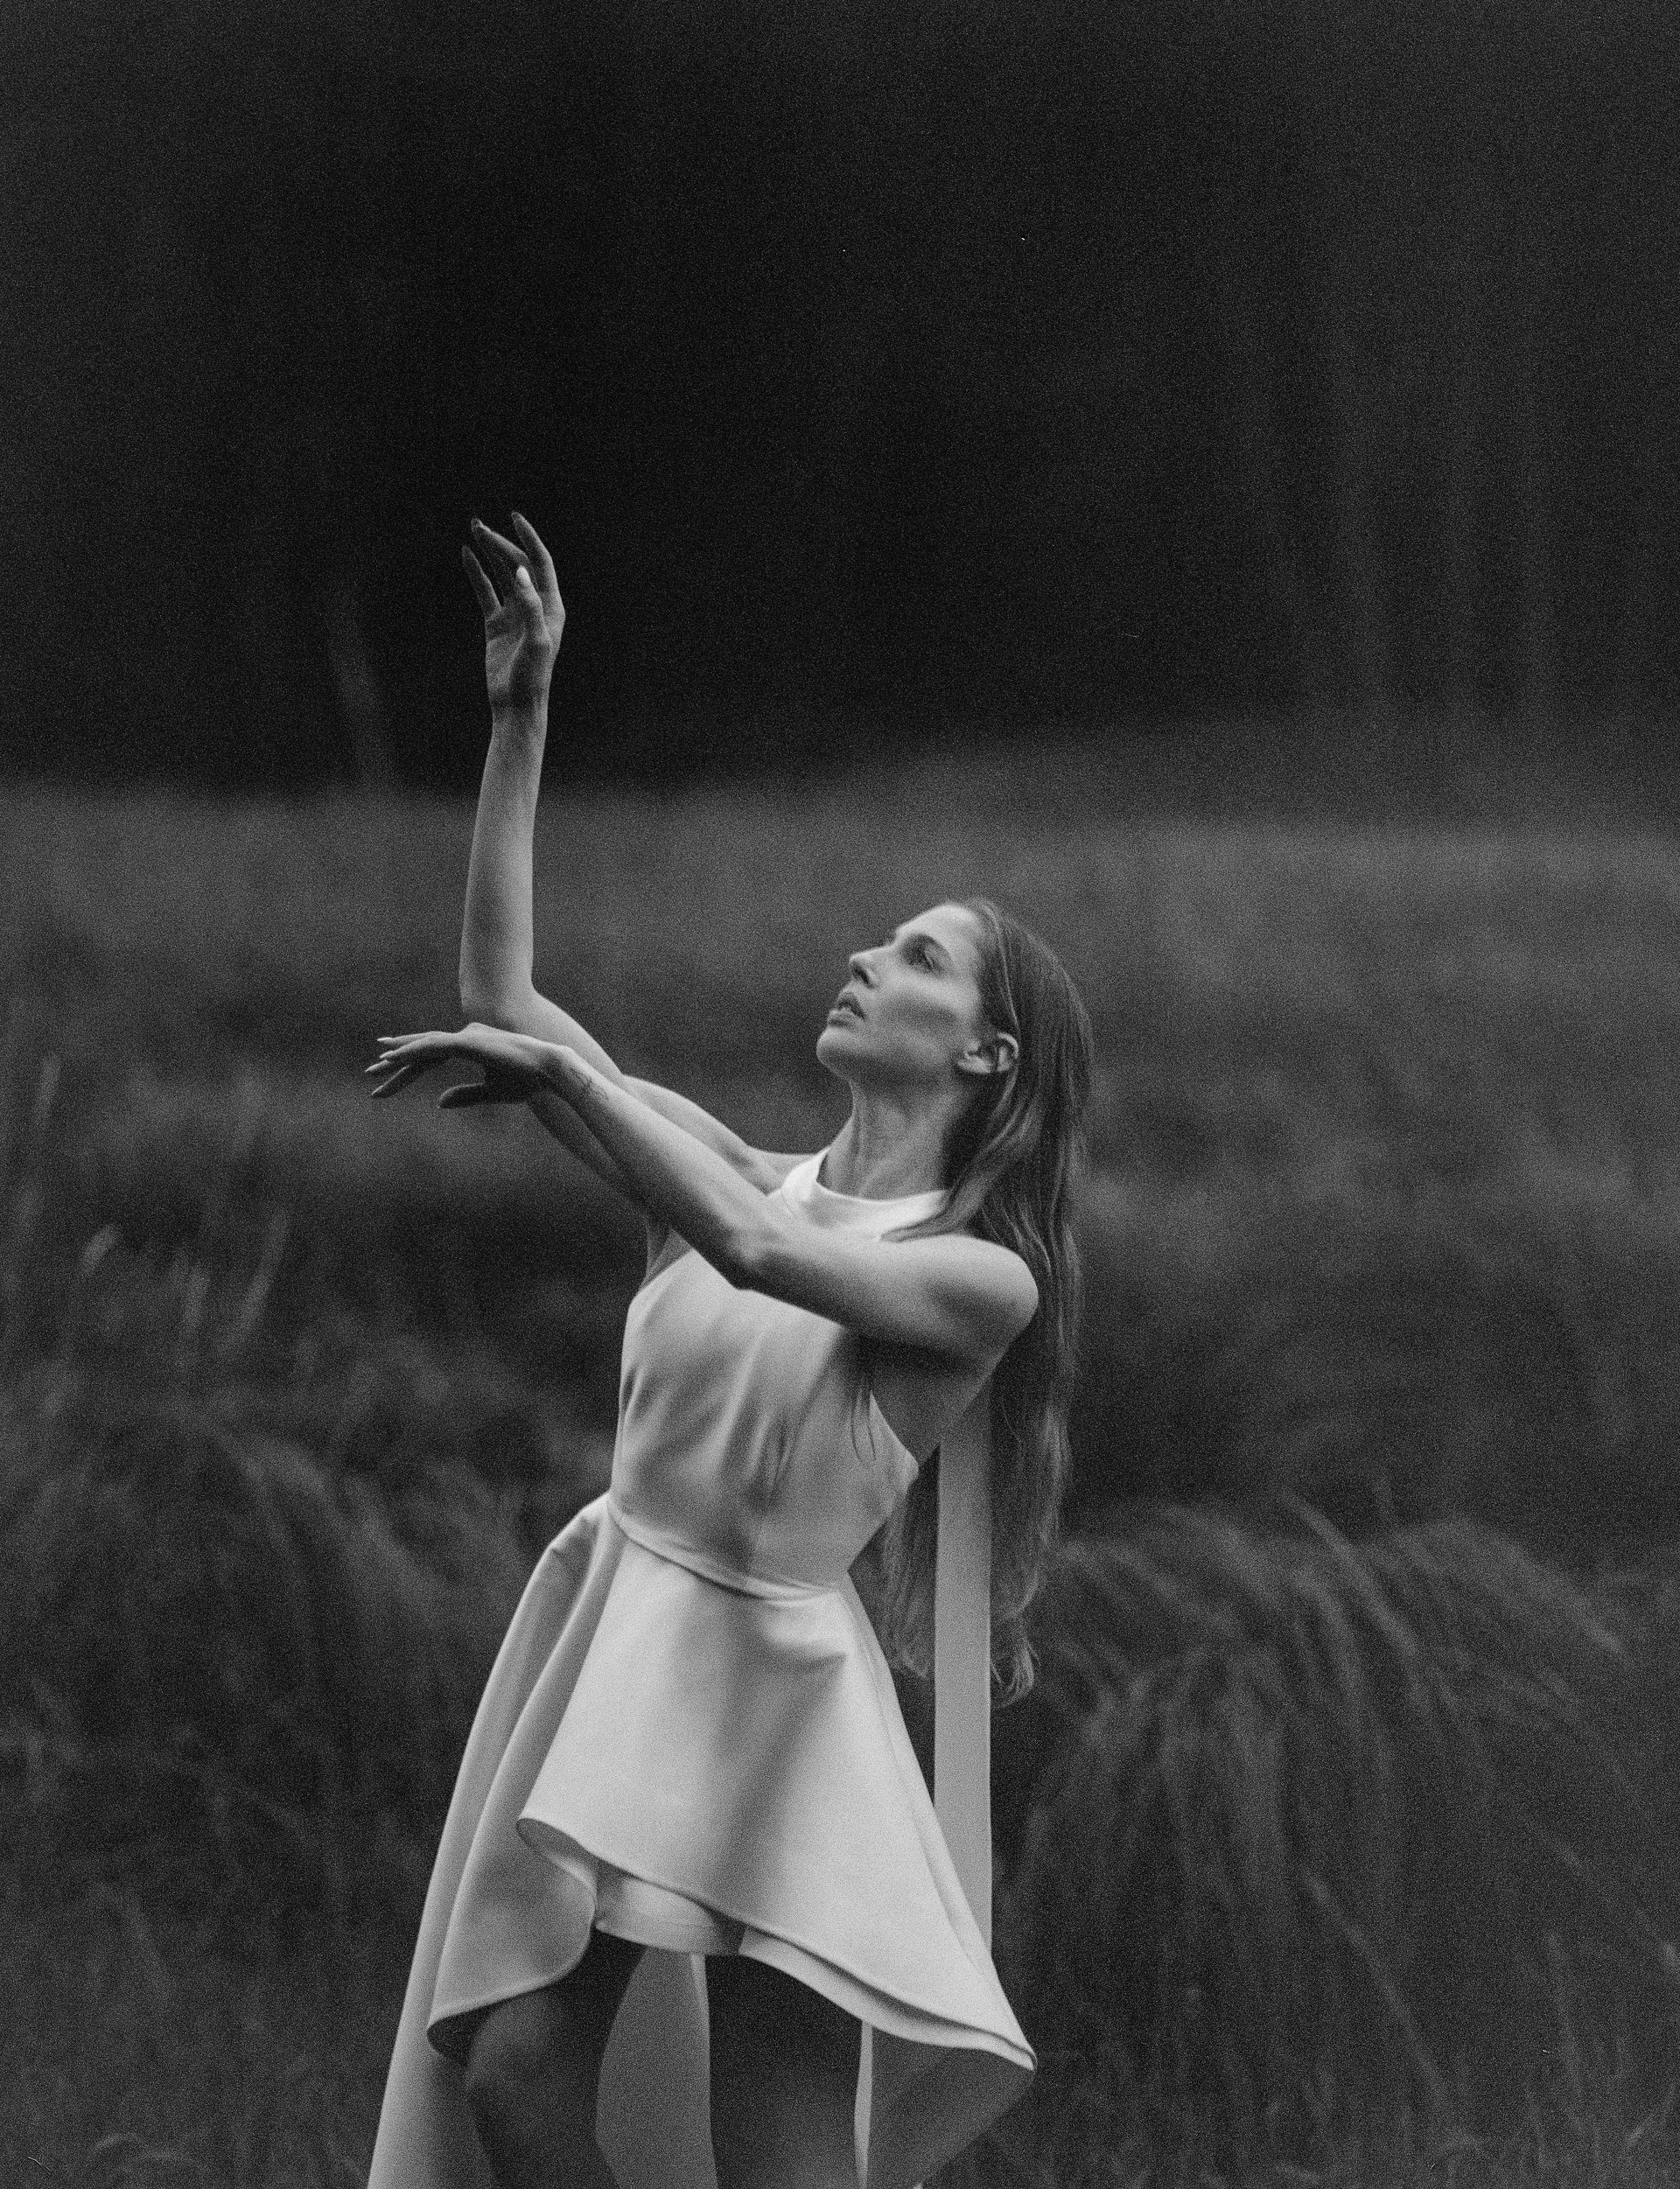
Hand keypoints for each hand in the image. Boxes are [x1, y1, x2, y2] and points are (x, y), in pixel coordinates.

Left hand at [366, 1022, 554, 1108]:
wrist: (550, 1071)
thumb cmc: (527, 1081)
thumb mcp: (491, 1092)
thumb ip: (465, 1095)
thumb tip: (438, 1102)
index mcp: (471, 1046)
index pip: (433, 1055)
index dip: (410, 1064)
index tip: (388, 1069)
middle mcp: (466, 1037)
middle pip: (423, 1049)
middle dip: (397, 1060)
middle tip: (372, 1069)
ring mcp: (466, 1037)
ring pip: (424, 1046)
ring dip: (399, 1056)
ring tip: (376, 1066)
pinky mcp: (468, 1043)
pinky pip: (432, 1047)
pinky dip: (411, 1051)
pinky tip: (393, 1058)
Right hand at [462, 513, 564, 716]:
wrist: (516, 704)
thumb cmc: (532, 677)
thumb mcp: (537, 640)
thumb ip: (530, 605)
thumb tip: (519, 571)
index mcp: (551, 606)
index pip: (540, 563)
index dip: (529, 538)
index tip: (514, 517)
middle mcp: (534, 605)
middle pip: (518, 564)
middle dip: (501, 543)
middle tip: (479, 525)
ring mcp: (514, 613)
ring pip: (501, 574)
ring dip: (490, 552)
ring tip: (474, 530)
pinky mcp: (496, 623)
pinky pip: (486, 591)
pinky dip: (477, 573)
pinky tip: (466, 555)